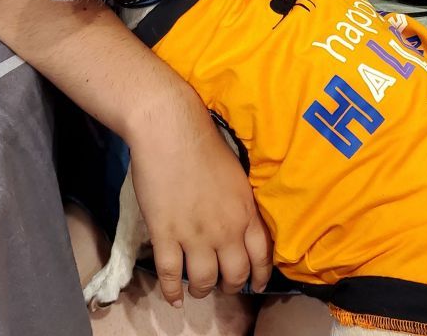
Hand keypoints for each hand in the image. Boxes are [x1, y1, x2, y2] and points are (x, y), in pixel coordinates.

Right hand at [127, 83, 272, 306]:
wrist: (172, 130)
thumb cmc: (204, 143)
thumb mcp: (236, 174)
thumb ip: (240, 203)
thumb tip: (241, 223)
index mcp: (245, 211)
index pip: (261, 256)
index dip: (259, 276)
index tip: (255, 284)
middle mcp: (225, 229)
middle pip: (235, 275)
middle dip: (231, 286)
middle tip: (224, 285)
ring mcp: (194, 234)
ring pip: (204, 281)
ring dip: (202, 290)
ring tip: (198, 289)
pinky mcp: (165, 234)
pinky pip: (170, 275)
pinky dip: (172, 292)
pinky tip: (174, 297)